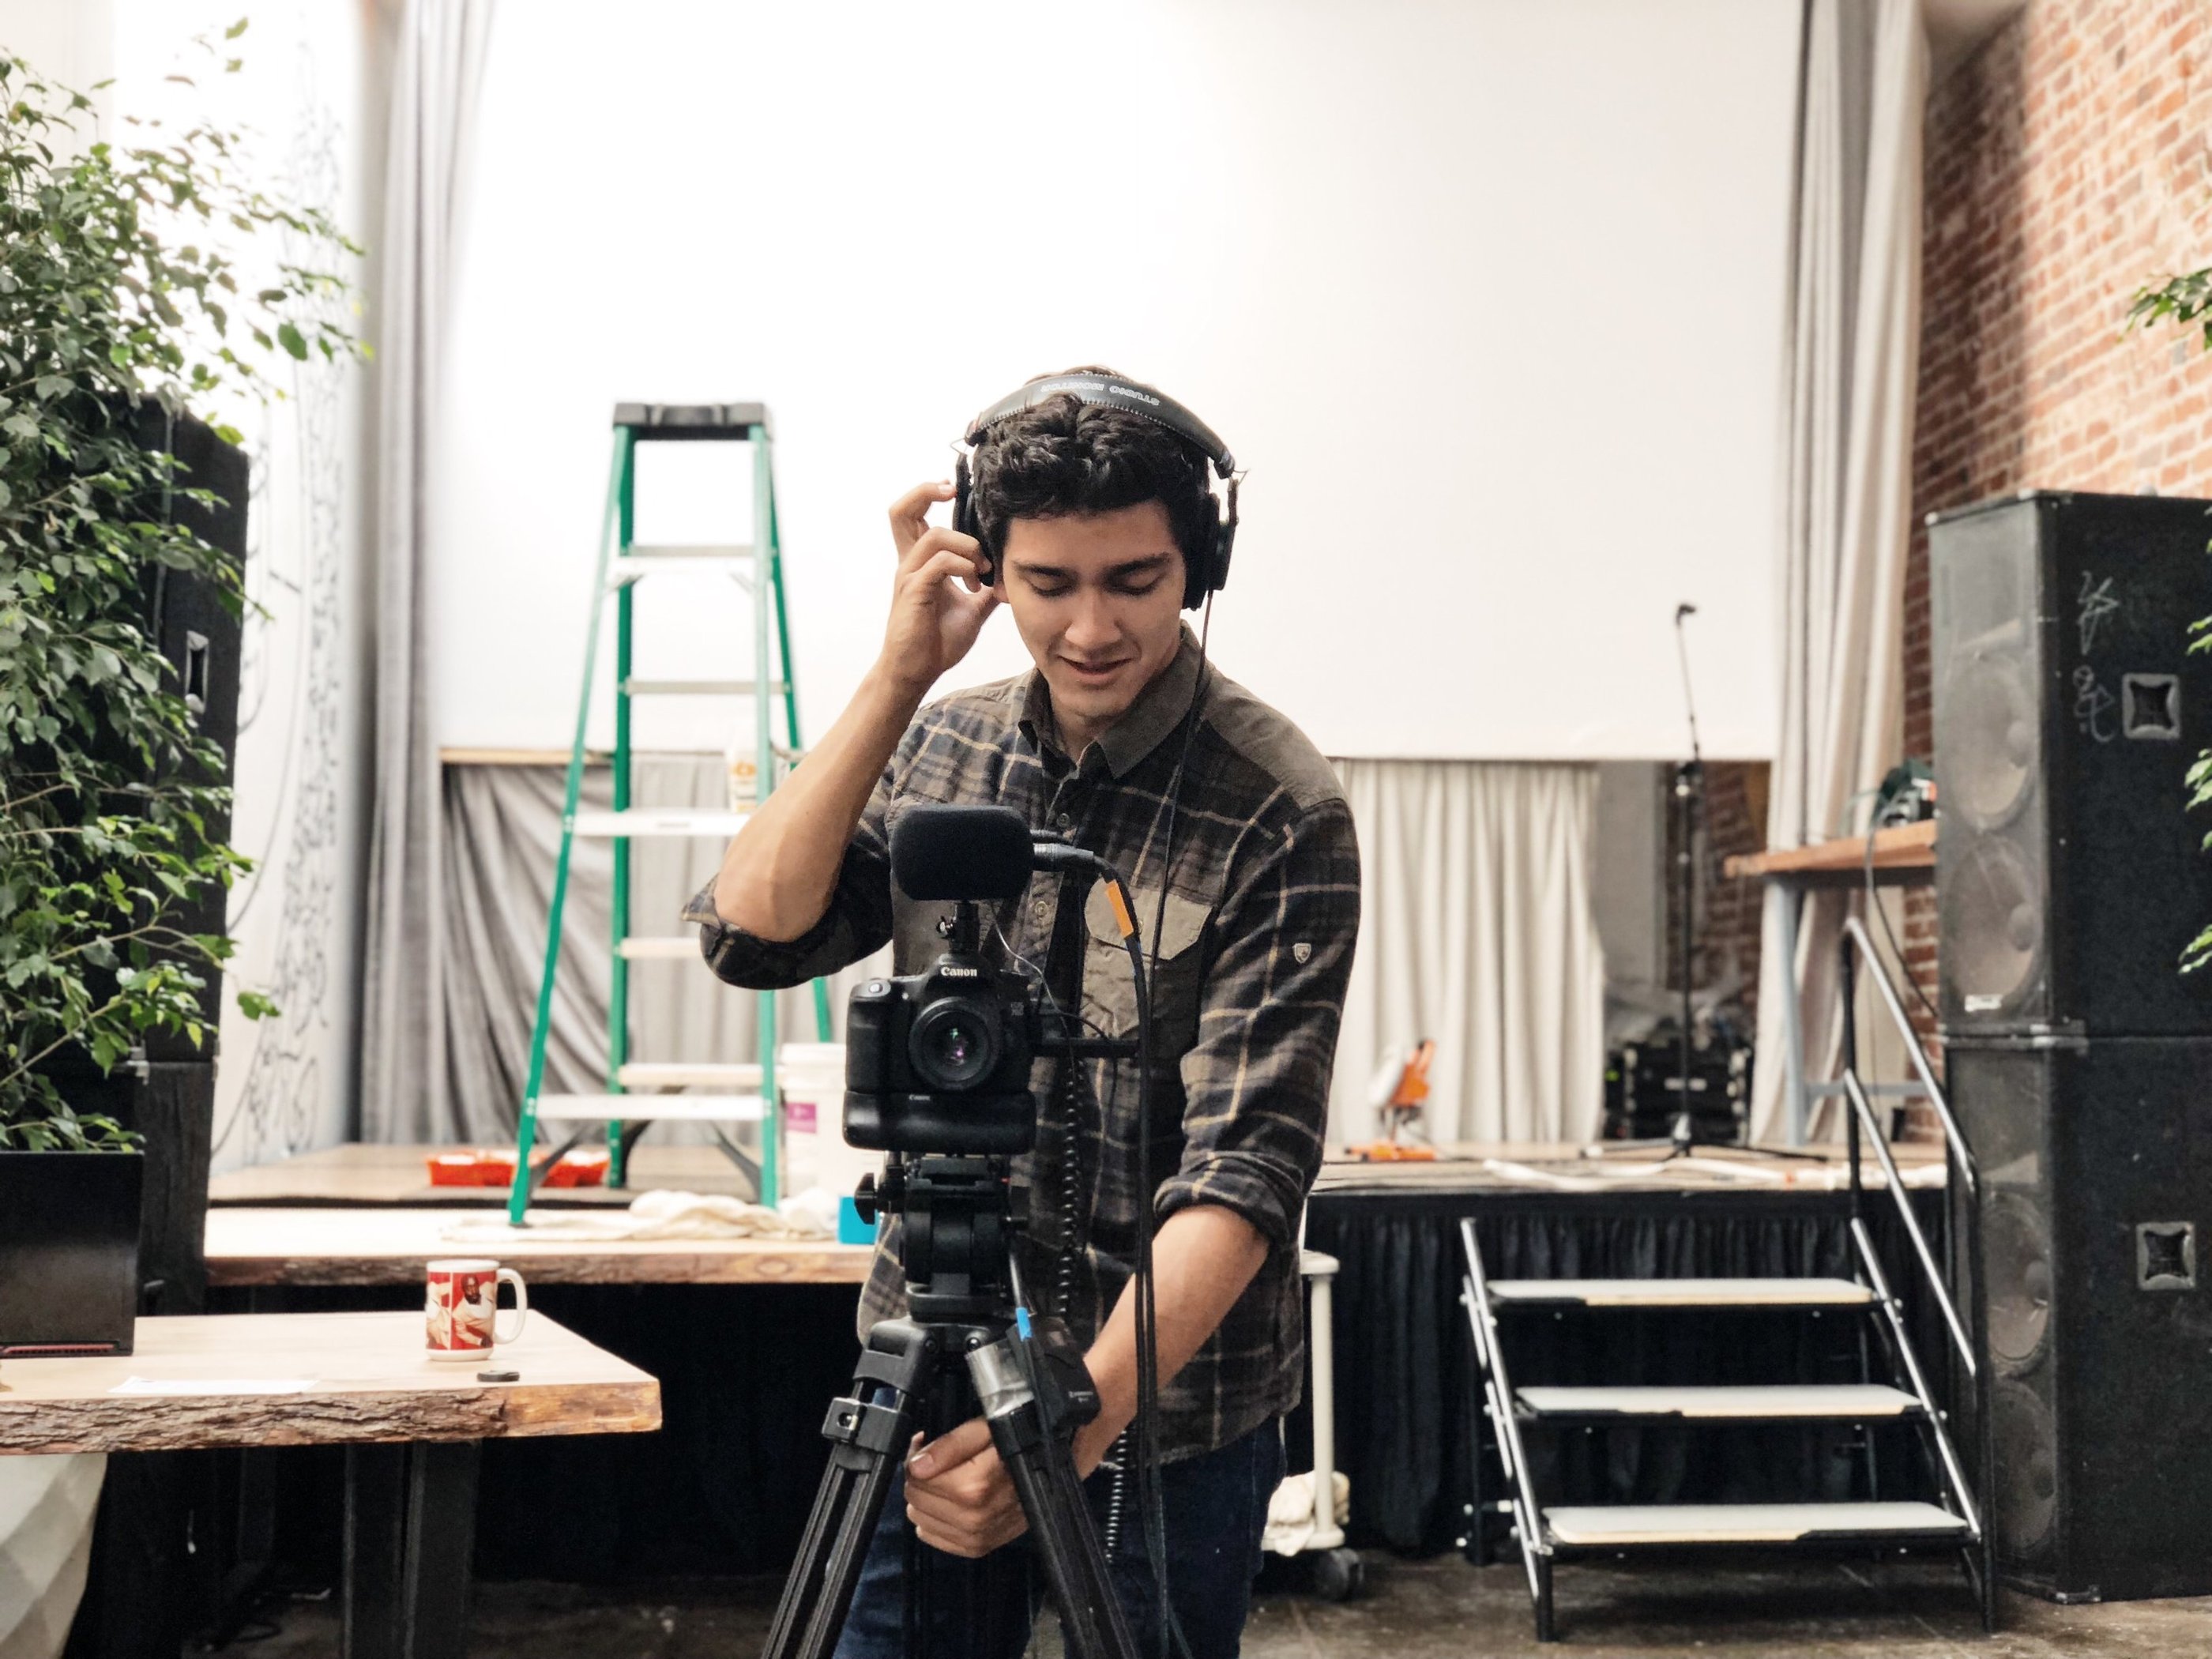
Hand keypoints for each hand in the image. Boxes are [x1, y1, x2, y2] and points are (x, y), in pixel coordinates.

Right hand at [878, 481, 999, 700]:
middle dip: (927, 491)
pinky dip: (964, 566)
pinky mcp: (914, 593)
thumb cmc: (936, 642)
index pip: (913, 514)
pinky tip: (977, 585)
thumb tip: (1009, 579)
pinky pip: (939, 564)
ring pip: (933, 536)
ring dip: (967, 545)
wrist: (916, 672)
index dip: (930, 493)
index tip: (957, 492)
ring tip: (983, 569)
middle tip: (954, 492)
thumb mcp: (971, 610)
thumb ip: (986, 590)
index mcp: (920, 562)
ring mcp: (909, 576)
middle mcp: (910, 563)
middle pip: (902, 511)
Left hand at [904, 1420, 1026, 1558]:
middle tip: (936, 1463)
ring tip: (946, 1482)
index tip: (926, 1449)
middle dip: (920, 1479)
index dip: (917, 1459)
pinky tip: (950, 1503)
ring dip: (926, 1500)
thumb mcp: (984, 1430)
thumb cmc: (1012, 1448)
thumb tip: (917, 1467)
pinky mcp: (975, 1549)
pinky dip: (934, 1519)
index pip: (917, 1478)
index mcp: (974, 1486)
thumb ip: (950, 1445)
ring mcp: (975, 1537)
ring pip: (919, 1519)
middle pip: (915, 1499)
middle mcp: (974, 1518)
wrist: (1044, 1476)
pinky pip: (931, 1537)